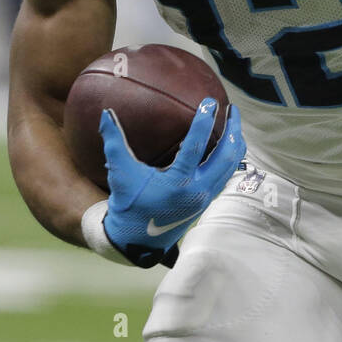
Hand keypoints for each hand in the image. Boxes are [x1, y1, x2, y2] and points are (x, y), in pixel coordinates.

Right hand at [100, 99, 244, 267]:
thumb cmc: (128, 204)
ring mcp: (205, 198)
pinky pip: (226, 175)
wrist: (136, 239)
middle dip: (233, 130)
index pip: (196, 147)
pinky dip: (230, 158)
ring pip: (231, 167)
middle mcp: (197, 191)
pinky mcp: (207, 201)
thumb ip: (114, 142)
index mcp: (178, 183)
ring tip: (235, 123)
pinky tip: (228, 145)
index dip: (204, 122)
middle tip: (233, 109)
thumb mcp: (120, 173)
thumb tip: (106, 113)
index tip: (210, 102)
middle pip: (226, 156)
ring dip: (235, 144)